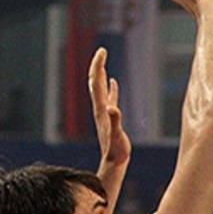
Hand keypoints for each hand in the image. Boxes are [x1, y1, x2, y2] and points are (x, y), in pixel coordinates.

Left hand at [89, 48, 130, 165]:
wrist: (114, 162)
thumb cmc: (116, 151)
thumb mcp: (116, 136)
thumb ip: (115, 121)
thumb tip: (112, 108)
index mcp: (101, 108)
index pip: (96, 82)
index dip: (98, 65)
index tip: (103, 51)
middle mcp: (100, 108)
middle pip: (95, 82)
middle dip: (98, 65)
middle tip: (102, 51)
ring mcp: (105, 112)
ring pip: (100, 88)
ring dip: (101, 74)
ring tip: (103, 61)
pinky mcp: (111, 117)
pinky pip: (109, 97)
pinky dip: (110, 87)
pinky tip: (113, 82)